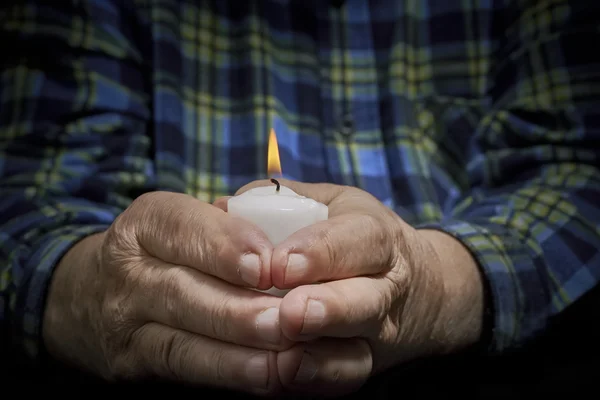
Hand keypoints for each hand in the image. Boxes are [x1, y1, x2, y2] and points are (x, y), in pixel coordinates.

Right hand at [42, 191, 291, 394]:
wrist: (90, 294)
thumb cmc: (165, 251)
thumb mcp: (185, 223)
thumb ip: (230, 226)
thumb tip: (294, 238)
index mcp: (145, 223)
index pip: (180, 226)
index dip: (224, 245)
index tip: (267, 263)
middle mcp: (126, 270)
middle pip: (180, 289)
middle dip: (238, 307)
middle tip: (289, 316)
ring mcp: (123, 321)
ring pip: (180, 337)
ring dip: (238, 347)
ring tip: (285, 348)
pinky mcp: (131, 361)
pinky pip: (183, 368)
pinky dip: (228, 372)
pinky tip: (267, 374)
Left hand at [227, 179, 484, 396]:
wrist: (407, 285)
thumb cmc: (350, 236)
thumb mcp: (327, 203)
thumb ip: (279, 200)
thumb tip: (221, 209)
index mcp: (375, 238)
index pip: (358, 241)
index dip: (320, 252)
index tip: (279, 264)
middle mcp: (385, 289)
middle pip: (364, 302)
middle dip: (327, 308)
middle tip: (291, 313)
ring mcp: (377, 334)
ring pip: (357, 351)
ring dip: (321, 357)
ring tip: (289, 358)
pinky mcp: (362, 365)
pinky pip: (343, 381)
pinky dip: (316, 382)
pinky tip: (287, 376)